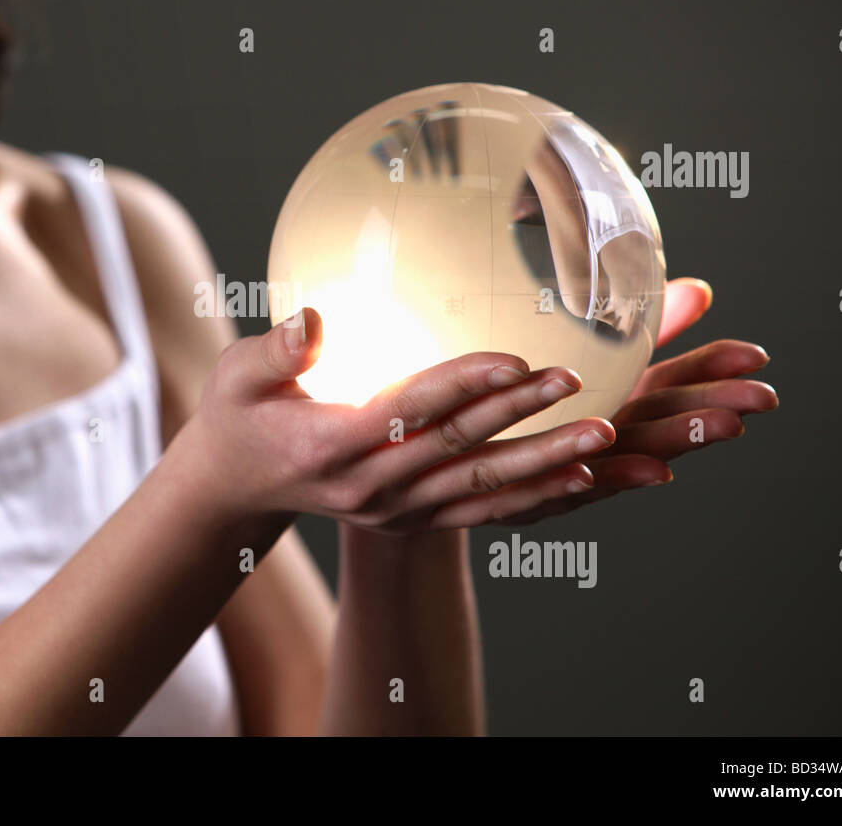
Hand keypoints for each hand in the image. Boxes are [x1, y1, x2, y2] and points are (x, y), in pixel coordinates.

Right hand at [167, 308, 618, 535]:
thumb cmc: (239, 415)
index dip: (464, 384)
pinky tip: (582, 480)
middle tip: (579, 385)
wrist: (237, 486)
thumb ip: (276, 350)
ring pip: (482, 486)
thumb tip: (312, 321)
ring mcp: (393, 510)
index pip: (410, 410)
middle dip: (522, 415)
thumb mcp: (237, 376)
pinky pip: (481, 512)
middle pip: (459, 447)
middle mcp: (369, 487)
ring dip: (546, 462)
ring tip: (603, 437)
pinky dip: (533, 499)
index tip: (516, 358)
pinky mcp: (411, 519)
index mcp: (331, 444)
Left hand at [498, 277, 777, 524]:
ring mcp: (580, 465)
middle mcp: (609, 433)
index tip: (754, 356)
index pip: (675, 378)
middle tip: (757, 399)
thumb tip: (699, 289)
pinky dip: (617, 478)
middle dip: (714, 407)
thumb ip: (639, 327)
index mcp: (620, 397)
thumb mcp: (586, 355)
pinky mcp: (543, 493)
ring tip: (720, 427)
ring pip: (634, 453)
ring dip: (679, 440)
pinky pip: (580, 484)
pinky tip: (652, 471)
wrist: (460, 456)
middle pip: (666, 418)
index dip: (713, 367)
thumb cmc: (528, 398)